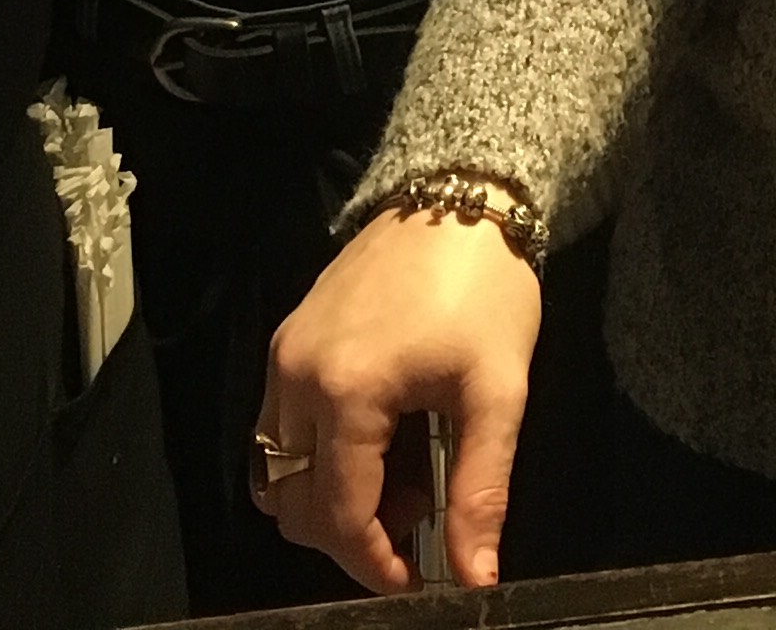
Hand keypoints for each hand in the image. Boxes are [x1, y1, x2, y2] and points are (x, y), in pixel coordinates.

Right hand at [255, 212, 541, 594]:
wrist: (460, 199)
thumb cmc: (485, 287)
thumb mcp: (498, 394)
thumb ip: (482, 492)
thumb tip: (474, 575)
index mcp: (347, 391)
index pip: (338, 516)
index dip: (375, 563)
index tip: (414, 577)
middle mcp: (297, 376)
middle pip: (294, 505)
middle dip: (353, 533)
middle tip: (420, 512)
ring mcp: (285, 356)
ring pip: (277, 472)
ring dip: (329, 497)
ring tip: (400, 473)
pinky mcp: (288, 341)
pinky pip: (278, 429)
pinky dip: (317, 457)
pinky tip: (378, 439)